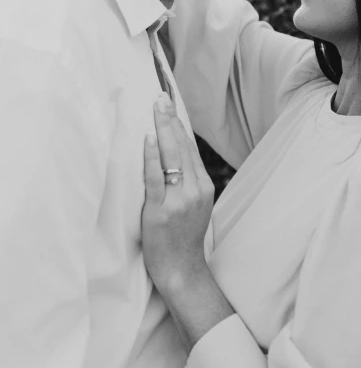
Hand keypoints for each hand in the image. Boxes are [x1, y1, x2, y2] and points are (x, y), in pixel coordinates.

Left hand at [142, 93, 214, 293]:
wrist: (182, 270)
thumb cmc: (184, 238)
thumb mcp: (195, 206)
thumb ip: (188, 182)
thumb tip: (174, 154)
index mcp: (204, 187)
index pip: (191, 149)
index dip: (179, 125)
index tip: (170, 106)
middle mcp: (195, 190)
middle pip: (182, 148)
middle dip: (171, 120)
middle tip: (161, 98)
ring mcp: (179, 201)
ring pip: (172, 158)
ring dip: (163, 130)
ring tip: (156, 109)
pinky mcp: (161, 211)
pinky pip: (156, 179)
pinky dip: (152, 158)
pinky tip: (149, 140)